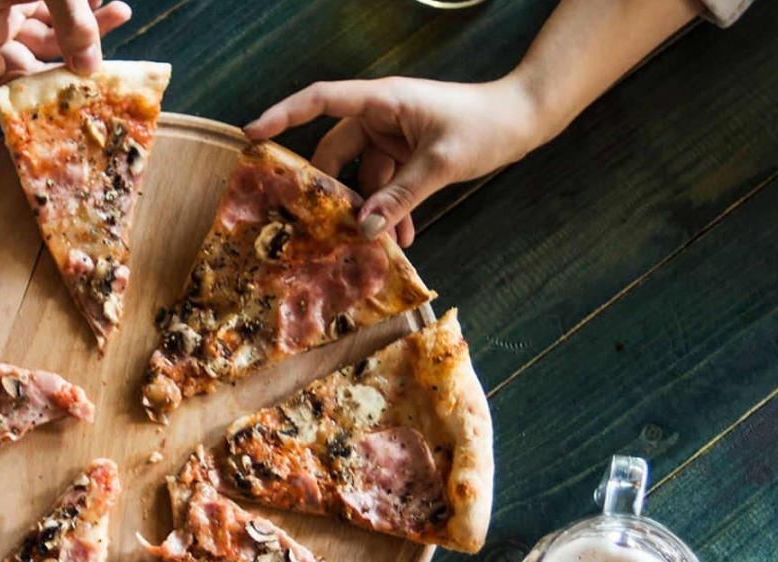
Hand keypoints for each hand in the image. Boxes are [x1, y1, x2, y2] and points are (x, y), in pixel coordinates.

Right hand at [0, 0, 133, 103]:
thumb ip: (73, 22)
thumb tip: (91, 68)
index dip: (28, 100)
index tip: (71, 100)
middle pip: (23, 65)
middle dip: (69, 59)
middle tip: (108, 60)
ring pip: (41, 38)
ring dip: (81, 30)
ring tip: (118, 11)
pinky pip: (43, 15)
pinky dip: (72, 11)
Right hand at [244, 77, 548, 246]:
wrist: (524, 119)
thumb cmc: (485, 125)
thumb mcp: (441, 163)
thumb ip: (401, 196)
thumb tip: (365, 227)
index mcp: (382, 100)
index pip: (321, 100)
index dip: (284, 114)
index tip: (253, 134)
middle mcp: (381, 115)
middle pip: (337, 151)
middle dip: (333, 190)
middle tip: (321, 223)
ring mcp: (394, 136)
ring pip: (364, 176)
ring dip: (369, 209)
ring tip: (375, 244)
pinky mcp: (409, 154)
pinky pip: (387, 185)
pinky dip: (390, 209)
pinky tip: (401, 238)